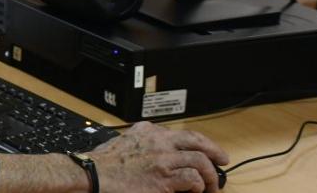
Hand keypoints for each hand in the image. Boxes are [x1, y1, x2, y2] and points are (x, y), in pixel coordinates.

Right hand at [91, 121, 228, 192]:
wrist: (93, 174)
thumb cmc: (104, 163)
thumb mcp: (125, 142)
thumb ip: (143, 143)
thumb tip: (159, 155)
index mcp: (149, 131)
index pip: (182, 133)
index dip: (199, 144)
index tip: (205, 151)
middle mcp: (159, 141)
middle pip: (197, 141)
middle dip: (214, 151)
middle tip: (222, 161)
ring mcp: (162, 160)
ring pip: (200, 161)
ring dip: (210, 176)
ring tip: (211, 186)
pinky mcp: (164, 179)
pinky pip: (193, 179)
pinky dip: (198, 186)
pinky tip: (196, 191)